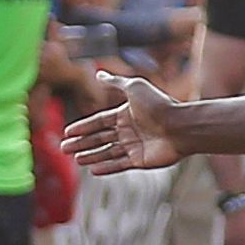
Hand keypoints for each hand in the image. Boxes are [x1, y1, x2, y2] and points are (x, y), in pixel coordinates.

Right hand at [59, 71, 187, 173]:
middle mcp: (130, 130)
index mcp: (127, 114)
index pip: (99, 122)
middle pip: (101, 138)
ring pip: (108, 152)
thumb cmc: (159, 105)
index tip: (67, 132)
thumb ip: (116, 82)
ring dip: (91, 156)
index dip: (83, 127)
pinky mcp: (142, 160)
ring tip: (75, 159)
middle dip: (82, 143)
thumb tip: (98, 74)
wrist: (181, 126)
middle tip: (64, 148)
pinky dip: (107, 167)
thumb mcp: (134, 88)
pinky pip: (121, 164)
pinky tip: (93, 170)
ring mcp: (136, 146)